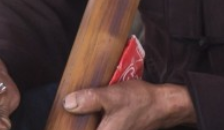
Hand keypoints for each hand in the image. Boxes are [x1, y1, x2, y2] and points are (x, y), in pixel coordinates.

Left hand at [61, 81, 194, 129]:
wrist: (164, 105)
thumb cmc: (140, 101)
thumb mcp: (112, 96)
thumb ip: (89, 100)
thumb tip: (67, 104)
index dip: (69, 127)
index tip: (59, 122)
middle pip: (85, 129)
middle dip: (78, 123)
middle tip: (66, 114)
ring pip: (93, 127)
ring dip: (86, 122)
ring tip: (75, 113)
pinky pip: (100, 127)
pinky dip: (95, 122)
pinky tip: (91, 112)